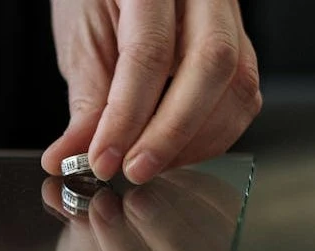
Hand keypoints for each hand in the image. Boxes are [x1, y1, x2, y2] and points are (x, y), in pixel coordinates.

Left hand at [41, 0, 261, 183]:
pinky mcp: (240, 46)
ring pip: (239, 85)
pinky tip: (175, 151)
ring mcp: (230, 17)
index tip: (102, 160)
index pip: (149, 53)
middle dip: (171, 133)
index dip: (126, 117)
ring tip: (150, 164)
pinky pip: (243, 96)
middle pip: (211, 65)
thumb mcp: (82, 39)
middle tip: (135, 169)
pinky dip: (211, 134)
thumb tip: (71, 156)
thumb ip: (87, 100)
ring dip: (195, 140)